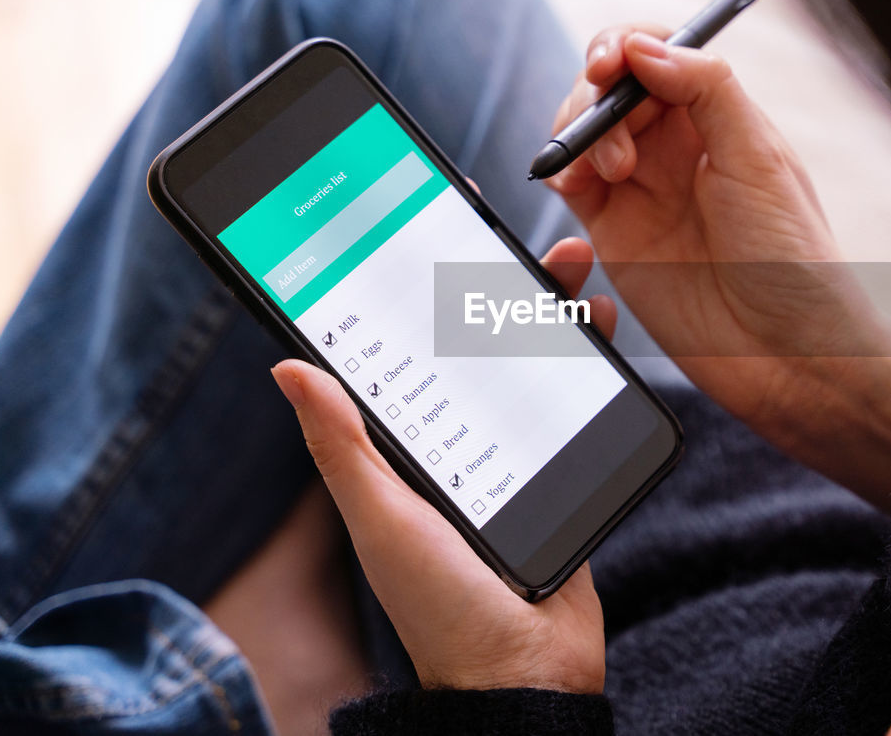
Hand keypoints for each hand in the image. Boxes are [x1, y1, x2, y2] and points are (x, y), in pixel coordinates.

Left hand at [271, 238, 613, 691]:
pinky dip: (590, 353)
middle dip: (491, 277)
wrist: (524, 668)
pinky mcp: (558, 459)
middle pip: (472, 335)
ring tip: (572, 266)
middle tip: (509, 232)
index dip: (411, 279)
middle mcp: (456, 432)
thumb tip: (287, 364)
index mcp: (405, 440)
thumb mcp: (381, 517)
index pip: (402, 341)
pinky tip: (603, 323)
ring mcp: (510, 443)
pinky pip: (574, 393)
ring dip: (548, 303)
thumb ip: (342, 445)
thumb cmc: (439, 604)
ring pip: (528, 353)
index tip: (425, 222)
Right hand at [549, 29, 890, 509]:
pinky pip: (571, 182)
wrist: (784, 354)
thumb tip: (645, 46)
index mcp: (719, 117)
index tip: (612, 61)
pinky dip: (560, 171)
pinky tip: (574, 184)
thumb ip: (706, 90)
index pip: (659, 54)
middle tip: (608, 121)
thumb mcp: (761, 160)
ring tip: (613, 172)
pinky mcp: (616, 231)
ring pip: (585, 130)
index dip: (627, 46)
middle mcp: (677, 145)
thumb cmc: (791, 259)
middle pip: (611, 86)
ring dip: (580, 132)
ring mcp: (643, 187)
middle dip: (597, 92)